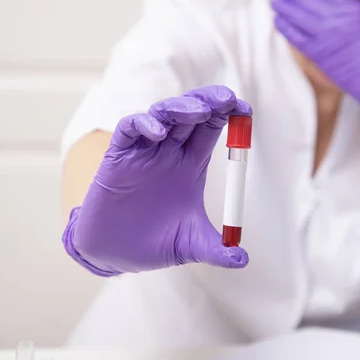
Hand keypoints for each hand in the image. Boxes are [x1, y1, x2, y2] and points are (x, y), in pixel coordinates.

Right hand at [62, 86, 251, 275]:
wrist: (114, 253)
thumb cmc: (153, 242)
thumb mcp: (191, 245)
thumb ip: (216, 250)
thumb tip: (243, 260)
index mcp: (190, 163)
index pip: (212, 127)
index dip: (228, 114)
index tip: (246, 111)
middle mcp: (169, 151)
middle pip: (191, 113)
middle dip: (210, 102)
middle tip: (228, 100)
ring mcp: (144, 151)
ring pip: (163, 114)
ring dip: (181, 108)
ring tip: (199, 112)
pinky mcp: (118, 156)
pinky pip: (129, 129)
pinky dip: (143, 125)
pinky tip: (158, 134)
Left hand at [272, 0, 359, 138]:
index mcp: (358, 11)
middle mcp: (338, 22)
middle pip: (309, 4)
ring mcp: (328, 41)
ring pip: (299, 20)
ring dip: (285, 11)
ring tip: (275, 3)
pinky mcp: (322, 59)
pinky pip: (298, 40)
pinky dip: (287, 30)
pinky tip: (278, 23)